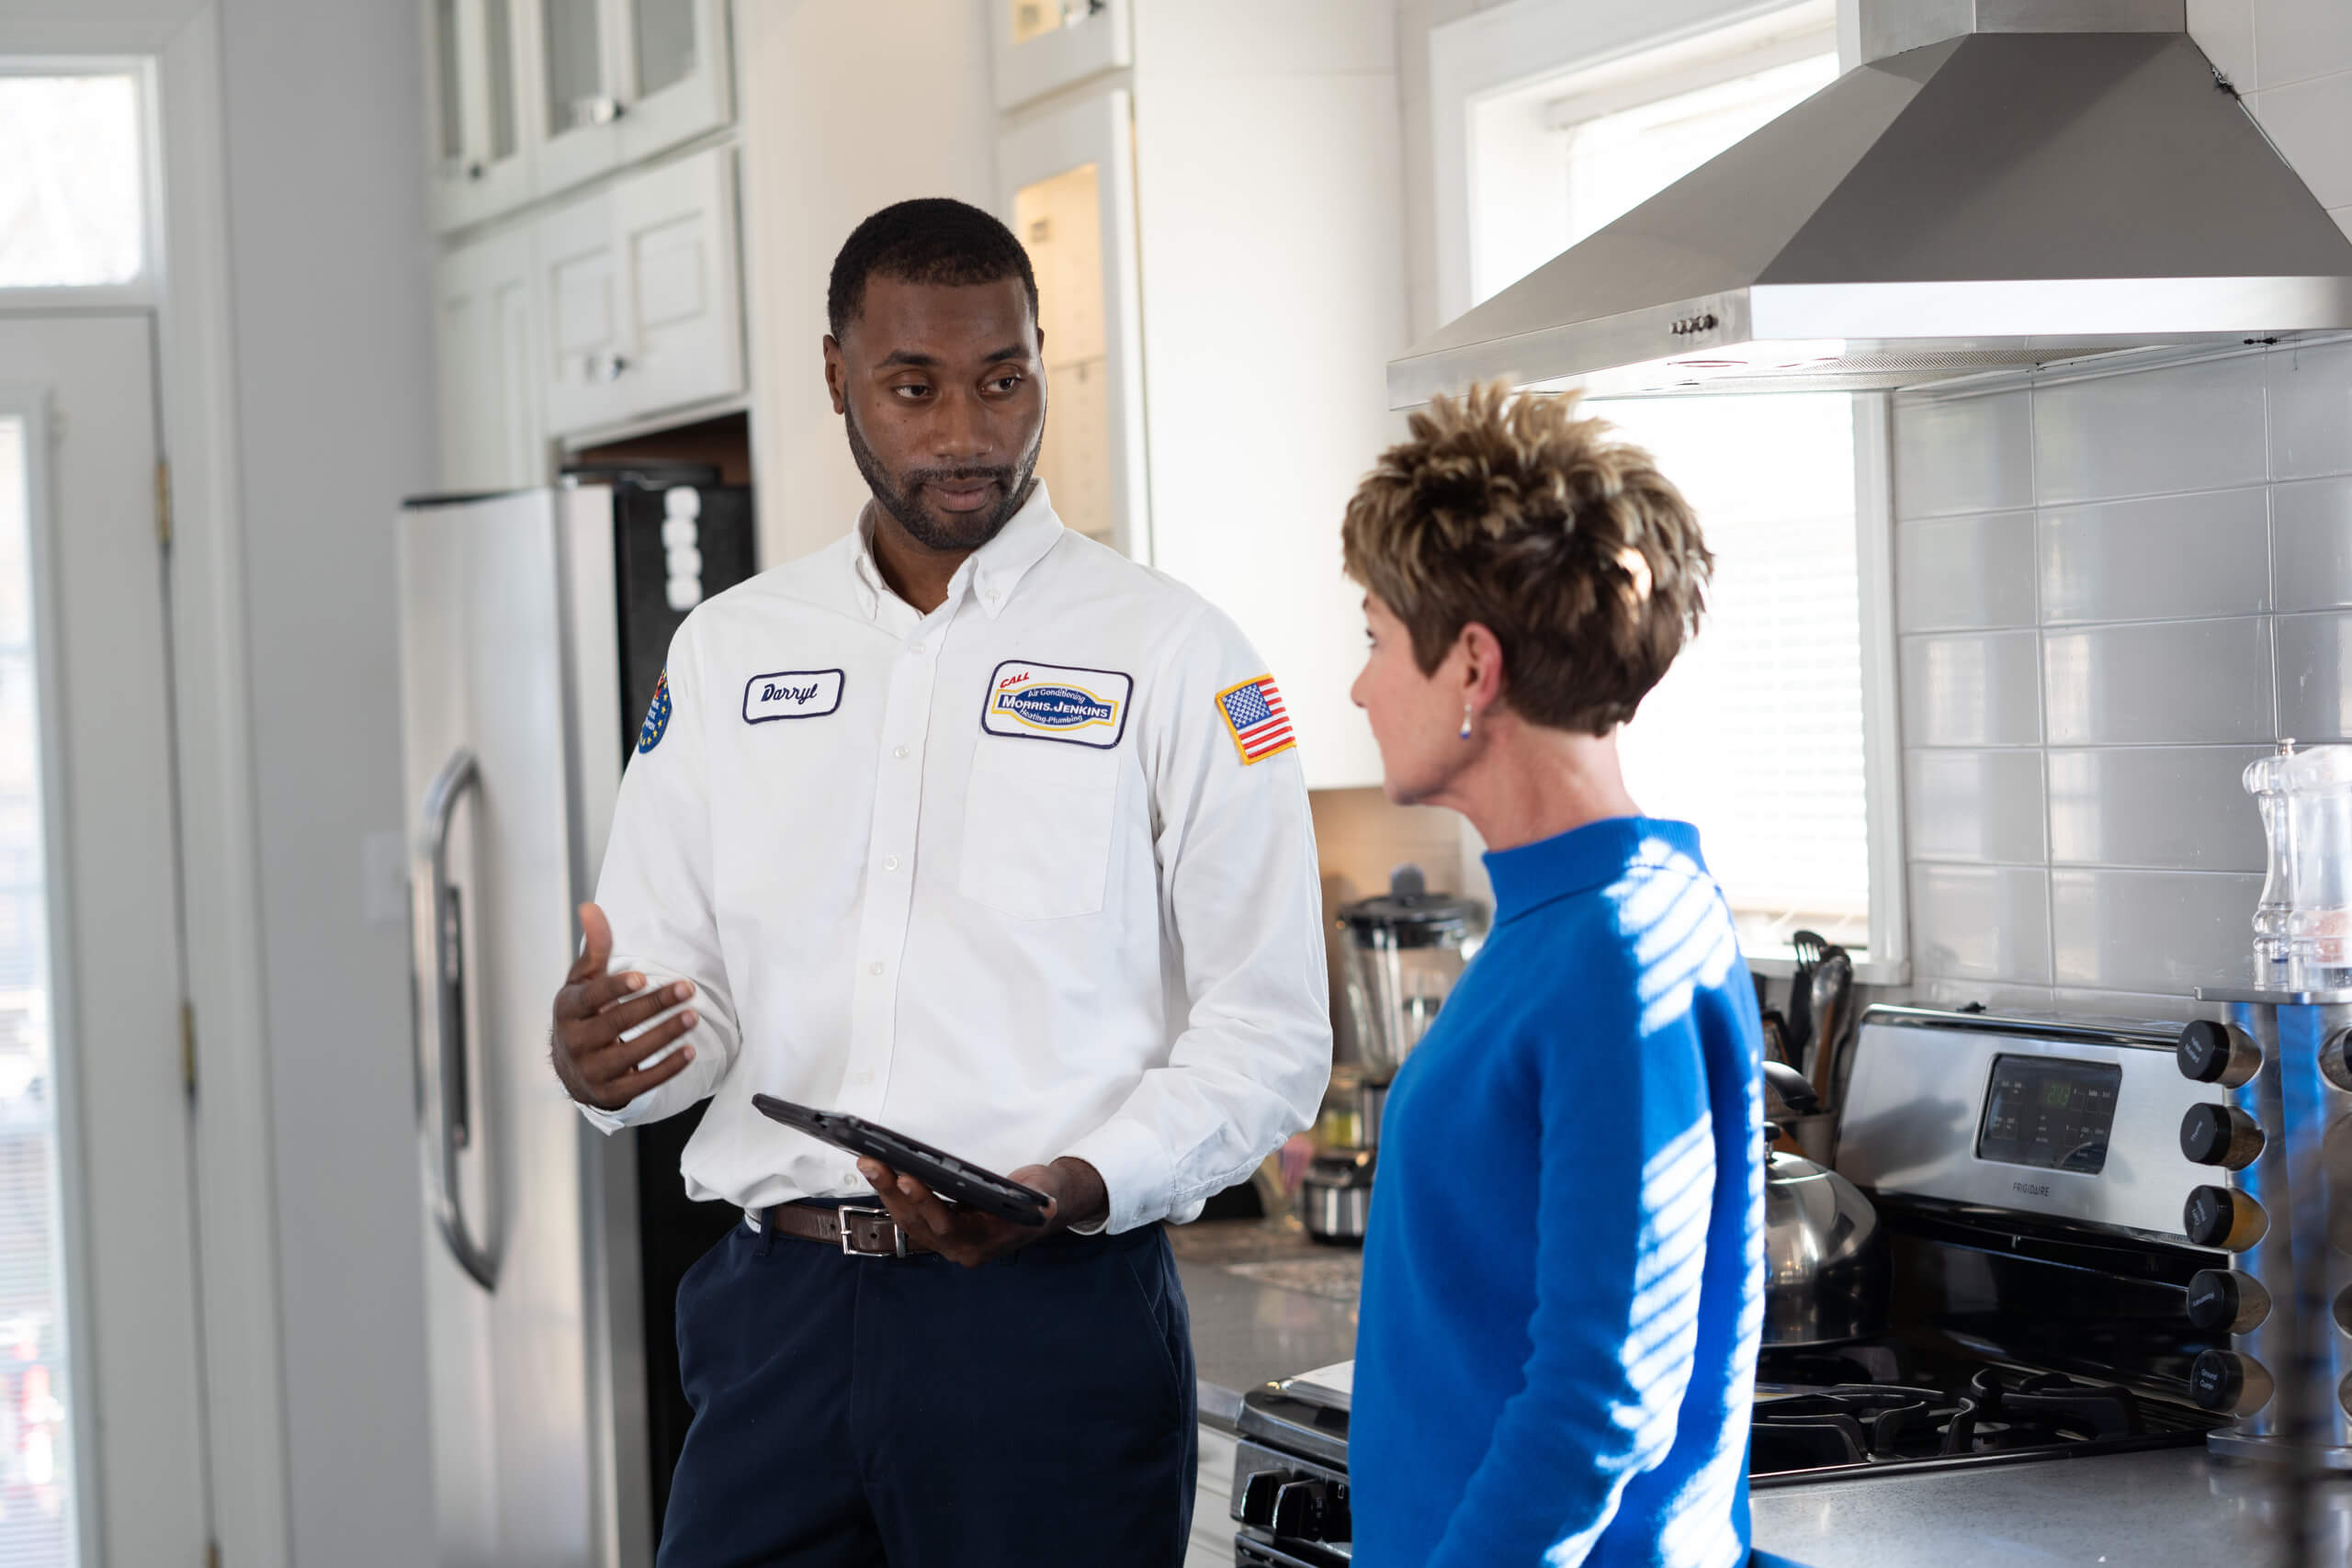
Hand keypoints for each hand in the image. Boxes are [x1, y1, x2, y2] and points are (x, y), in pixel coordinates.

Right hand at [549, 902, 699, 1110]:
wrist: (572, 1068)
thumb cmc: (585, 1013)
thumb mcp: (584, 981)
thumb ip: (595, 948)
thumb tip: (591, 907)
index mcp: (568, 1009)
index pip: (592, 997)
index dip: (616, 988)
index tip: (643, 977)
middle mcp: (574, 1041)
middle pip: (616, 1023)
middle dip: (654, 1005)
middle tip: (687, 988)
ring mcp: (591, 1070)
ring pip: (631, 1053)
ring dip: (665, 1034)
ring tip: (693, 1016)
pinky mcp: (610, 1092)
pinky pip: (642, 1082)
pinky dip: (667, 1067)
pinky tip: (689, 1050)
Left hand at [855, 1156, 1108, 1268]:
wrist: (1040, 1210)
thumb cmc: (1041, 1196)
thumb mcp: (1048, 1194)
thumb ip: (1045, 1200)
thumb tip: (1049, 1205)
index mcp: (984, 1243)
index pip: (948, 1227)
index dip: (926, 1203)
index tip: (907, 1178)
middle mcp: (960, 1248)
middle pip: (918, 1222)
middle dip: (893, 1191)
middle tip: (872, 1161)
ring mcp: (946, 1241)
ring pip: (908, 1219)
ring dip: (885, 1190)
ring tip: (867, 1160)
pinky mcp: (937, 1229)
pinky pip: (909, 1214)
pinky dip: (893, 1192)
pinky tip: (878, 1169)